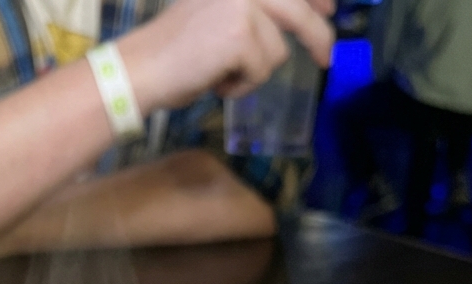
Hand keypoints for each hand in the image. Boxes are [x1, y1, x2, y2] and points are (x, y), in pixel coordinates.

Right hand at [119, 0, 334, 112]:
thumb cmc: (172, 54)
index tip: (330, 9)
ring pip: (276, 52)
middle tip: (328, 59)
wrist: (141, 68)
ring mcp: (244, 5)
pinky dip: (241, 86)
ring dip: (253, 73)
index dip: (315, 0)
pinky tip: (216, 82)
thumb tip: (291, 24)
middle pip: (298, 12)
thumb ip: (250, 15)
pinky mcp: (241, 34)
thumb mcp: (216, 20)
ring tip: (220, 74)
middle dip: (319, 37)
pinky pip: (260, 71)